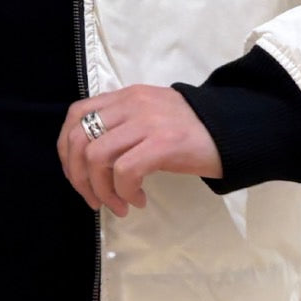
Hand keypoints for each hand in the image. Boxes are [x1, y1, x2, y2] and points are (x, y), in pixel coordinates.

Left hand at [57, 84, 222, 217]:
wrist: (233, 131)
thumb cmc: (191, 131)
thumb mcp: (150, 116)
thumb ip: (121, 126)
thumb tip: (90, 160)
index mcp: (125, 96)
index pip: (76, 115)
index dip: (67, 150)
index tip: (77, 176)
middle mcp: (132, 104)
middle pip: (80, 140)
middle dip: (79, 178)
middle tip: (94, 200)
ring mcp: (148, 122)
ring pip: (97, 158)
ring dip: (102, 190)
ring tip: (119, 204)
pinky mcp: (164, 143)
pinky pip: (126, 171)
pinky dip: (125, 192)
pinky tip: (138, 200)